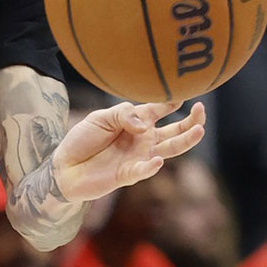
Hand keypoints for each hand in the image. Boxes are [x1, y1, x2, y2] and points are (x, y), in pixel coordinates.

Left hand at [51, 100, 204, 202]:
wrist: (64, 166)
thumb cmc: (83, 139)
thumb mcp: (100, 118)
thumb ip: (123, 114)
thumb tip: (144, 125)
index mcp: (137, 122)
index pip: (160, 109)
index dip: (172, 100)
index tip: (184, 91)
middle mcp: (143, 140)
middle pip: (175, 131)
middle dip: (191, 121)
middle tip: (202, 110)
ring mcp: (139, 157)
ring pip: (169, 150)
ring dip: (185, 141)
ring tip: (199, 131)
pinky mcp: (129, 175)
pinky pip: (144, 170)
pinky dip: (151, 166)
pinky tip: (158, 160)